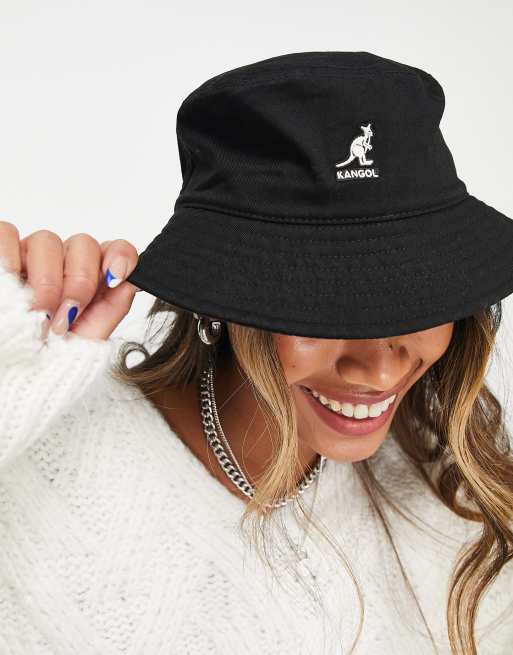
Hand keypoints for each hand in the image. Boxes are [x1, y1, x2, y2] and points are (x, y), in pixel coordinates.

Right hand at [0, 221, 140, 340]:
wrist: (21, 372)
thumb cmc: (53, 354)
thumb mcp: (91, 337)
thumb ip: (115, 304)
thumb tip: (136, 279)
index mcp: (92, 277)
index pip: (115, 249)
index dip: (120, 256)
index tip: (116, 277)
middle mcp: (64, 262)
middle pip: (83, 244)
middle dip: (79, 281)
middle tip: (66, 317)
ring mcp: (31, 256)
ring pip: (47, 239)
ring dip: (46, 280)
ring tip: (37, 314)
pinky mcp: (1, 254)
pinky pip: (6, 235)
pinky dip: (10, 258)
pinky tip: (14, 290)